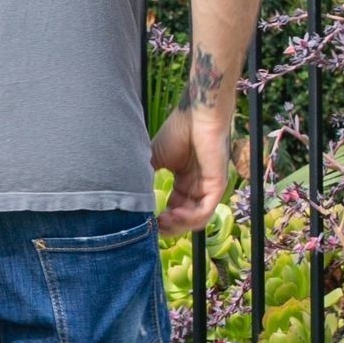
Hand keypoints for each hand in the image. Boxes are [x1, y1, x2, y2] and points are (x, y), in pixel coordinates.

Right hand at [150, 106, 230, 234]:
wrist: (194, 116)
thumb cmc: (176, 132)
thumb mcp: (152, 161)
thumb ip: (143, 180)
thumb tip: (126, 200)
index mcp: (183, 183)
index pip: (173, 211)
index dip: (160, 220)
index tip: (145, 221)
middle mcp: (196, 188)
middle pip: (184, 220)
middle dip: (168, 227)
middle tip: (154, 225)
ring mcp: (208, 188)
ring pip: (195, 221)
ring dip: (178, 225)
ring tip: (163, 220)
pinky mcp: (217, 185)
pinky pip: (205, 211)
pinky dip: (189, 217)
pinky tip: (174, 212)